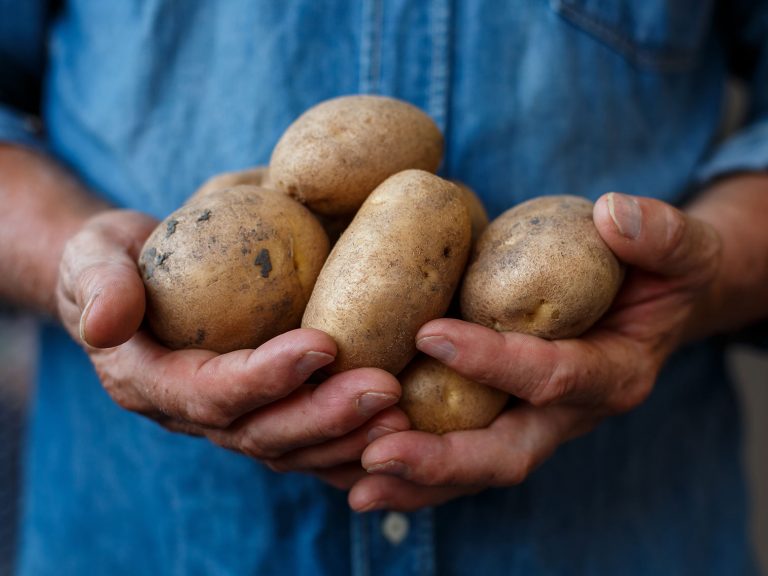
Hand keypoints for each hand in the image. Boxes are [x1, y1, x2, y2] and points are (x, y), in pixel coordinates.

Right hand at [56, 209, 407, 487]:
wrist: (128, 280)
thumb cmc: (112, 260)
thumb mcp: (91, 258)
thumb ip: (99, 284)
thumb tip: (106, 322)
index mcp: (150, 382)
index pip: (212, 393)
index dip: (266, 378)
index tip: (323, 345)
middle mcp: (191, 413)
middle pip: (262, 433)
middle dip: (325, 416)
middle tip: (386, 390)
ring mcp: (229, 417)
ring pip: (291, 447)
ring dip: (348, 436)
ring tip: (402, 411)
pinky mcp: (258, 409)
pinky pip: (305, 440)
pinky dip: (348, 442)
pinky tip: (398, 427)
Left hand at [348, 192, 721, 510]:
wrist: (653, 306)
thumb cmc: (664, 275)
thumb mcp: (683, 251)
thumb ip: (661, 235)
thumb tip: (614, 214)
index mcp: (613, 374)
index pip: (551, 377)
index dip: (495, 360)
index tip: (430, 332)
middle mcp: (570, 414)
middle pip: (506, 454)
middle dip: (442, 460)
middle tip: (378, 454)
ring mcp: (534, 422)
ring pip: (473, 468)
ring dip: (414, 479)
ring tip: (353, 479)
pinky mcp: (503, 417)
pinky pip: (457, 452)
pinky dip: (411, 468)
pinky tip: (357, 465)